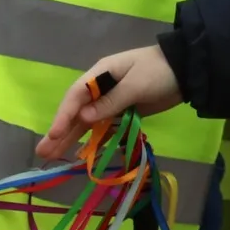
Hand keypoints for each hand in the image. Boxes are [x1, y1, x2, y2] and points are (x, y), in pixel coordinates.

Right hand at [36, 45, 180, 159]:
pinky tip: (80, 154)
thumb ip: (111, 102)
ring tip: (51, 157)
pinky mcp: (123, 112)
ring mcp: (111, 101)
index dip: (63, 115)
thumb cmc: (159, 71)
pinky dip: (92, 140)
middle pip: (77, 111)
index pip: (75, 95)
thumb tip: (84, 117)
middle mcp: (101, 88)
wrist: (187, 71)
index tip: (53, 134)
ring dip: (71, 138)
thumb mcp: (135, 84)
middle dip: (59, 132)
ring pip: (87, 122)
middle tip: (42, 152)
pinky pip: (103, 128)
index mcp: (101, 73)